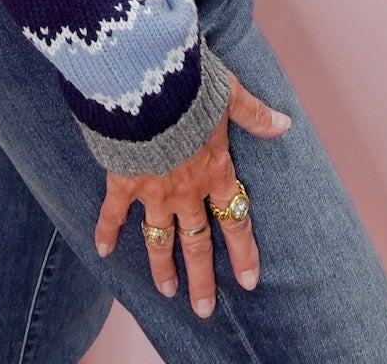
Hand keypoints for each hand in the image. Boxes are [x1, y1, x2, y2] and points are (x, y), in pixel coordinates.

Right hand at [92, 62, 291, 318]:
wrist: (148, 79)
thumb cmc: (192, 83)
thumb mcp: (230, 94)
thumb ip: (254, 114)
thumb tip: (284, 124)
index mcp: (215, 170)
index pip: (235, 220)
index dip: (243, 253)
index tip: (248, 282)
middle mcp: (187, 189)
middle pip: (197, 242)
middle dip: (202, 277)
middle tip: (203, 308)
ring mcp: (153, 188)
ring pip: (159, 237)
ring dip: (162, 266)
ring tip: (167, 290)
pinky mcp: (123, 178)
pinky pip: (114, 212)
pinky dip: (106, 231)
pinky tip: (102, 251)